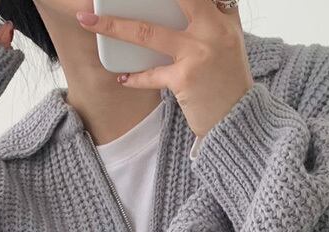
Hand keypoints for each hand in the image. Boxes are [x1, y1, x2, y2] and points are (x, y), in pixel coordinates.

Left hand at [75, 0, 253, 138]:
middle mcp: (213, 31)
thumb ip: (216, 19)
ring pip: (148, 33)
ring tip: (90, 21)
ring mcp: (198, 54)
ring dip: (114, 26)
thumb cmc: (231, 85)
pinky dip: (134, 77)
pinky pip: (150, 74)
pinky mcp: (185, 79)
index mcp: (224, 19)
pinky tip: (122, 77)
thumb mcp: (231, 45)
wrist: (238, 122)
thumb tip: (195, 5)